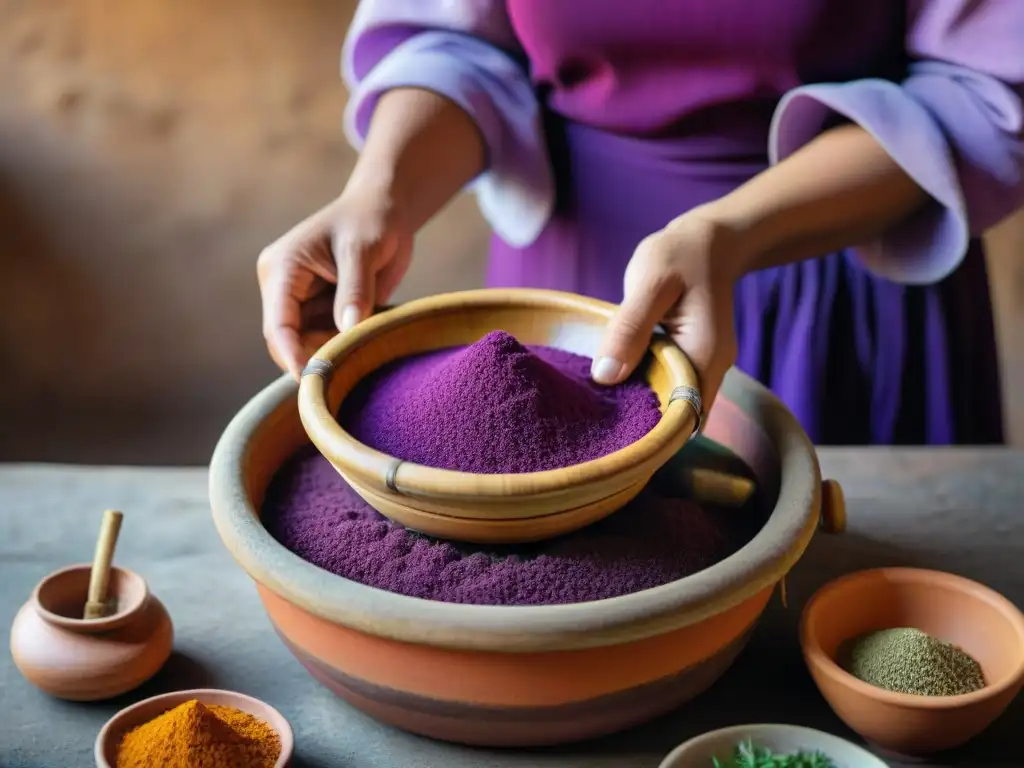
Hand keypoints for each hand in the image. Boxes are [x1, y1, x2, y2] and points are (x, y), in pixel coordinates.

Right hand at [257, 189, 413, 378]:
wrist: (384, 211)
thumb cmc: (371, 221)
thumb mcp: (363, 250)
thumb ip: (355, 289)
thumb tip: (347, 329)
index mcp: (282, 268)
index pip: (277, 324)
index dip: (291, 355)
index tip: (311, 380)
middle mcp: (282, 288)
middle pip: (286, 342)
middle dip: (313, 359)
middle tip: (347, 373)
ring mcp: (300, 302)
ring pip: (306, 346)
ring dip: (330, 356)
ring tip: (362, 352)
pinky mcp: (318, 311)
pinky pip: (324, 341)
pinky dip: (342, 349)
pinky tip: (365, 345)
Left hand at [591, 208, 743, 416]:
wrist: (710, 240)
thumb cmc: (679, 255)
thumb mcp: (649, 283)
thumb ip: (629, 329)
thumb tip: (605, 376)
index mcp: (706, 355)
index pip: (683, 414)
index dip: (652, 429)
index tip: (613, 432)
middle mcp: (711, 367)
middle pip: (678, 413)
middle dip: (642, 421)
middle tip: (596, 421)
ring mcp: (704, 364)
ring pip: (672, 399)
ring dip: (642, 402)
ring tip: (601, 404)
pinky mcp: (690, 358)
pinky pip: (668, 382)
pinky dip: (645, 384)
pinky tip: (617, 380)